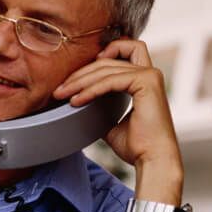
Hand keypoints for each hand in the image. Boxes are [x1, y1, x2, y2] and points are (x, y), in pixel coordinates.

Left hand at [53, 39, 182, 200]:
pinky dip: (90, 90)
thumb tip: (78, 102)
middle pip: (107, 60)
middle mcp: (149, 74)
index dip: (101, 54)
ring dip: (80, 81)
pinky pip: (109, 80)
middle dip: (80, 73)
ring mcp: (149, 76)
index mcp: (144, 80)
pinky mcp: (146, 83)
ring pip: (106, 68)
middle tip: (60, 90)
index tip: (79, 75)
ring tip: (62, 95)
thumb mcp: (111, 121)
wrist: (152, 160)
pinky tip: (76, 101)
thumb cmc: (136, 146)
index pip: (123, 51)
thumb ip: (101, 106)